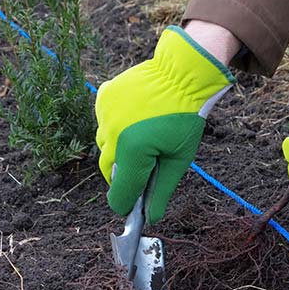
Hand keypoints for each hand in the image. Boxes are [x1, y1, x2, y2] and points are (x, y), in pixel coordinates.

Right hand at [95, 25, 236, 222]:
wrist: (181, 72)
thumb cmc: (185, 116)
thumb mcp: (179, 158)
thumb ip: (162, 190)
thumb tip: (152, 217)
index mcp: (132, 152)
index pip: (119, 195)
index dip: (127, 204)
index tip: (134, 205)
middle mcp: (112, 135)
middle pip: (109, 171)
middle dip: (125, 176)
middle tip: (144, 169)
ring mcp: (104, 115)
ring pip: (105, 146)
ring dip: (119, 150)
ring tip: (143, 137)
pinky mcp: (103, 98)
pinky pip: (104, 122)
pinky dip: (116, 126)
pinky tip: (135, 118)